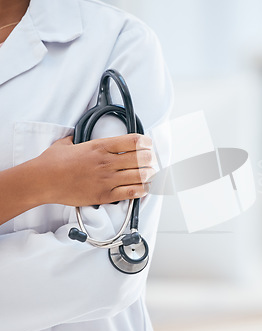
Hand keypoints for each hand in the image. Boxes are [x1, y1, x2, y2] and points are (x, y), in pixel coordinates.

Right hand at [36, 134, 155, 206]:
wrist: (42, 181)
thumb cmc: (52, 163)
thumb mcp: (66, 143)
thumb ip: (76, 138)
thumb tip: (76, 135)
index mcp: (100, 146)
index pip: (133, 141)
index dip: (146, 142)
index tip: (148, 145)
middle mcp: (107, 162)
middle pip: (141, 159)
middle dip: (150, 160)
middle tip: (150, 161)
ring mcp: (107, 179)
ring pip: (140, 176)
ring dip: (148, 175)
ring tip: (150, 175)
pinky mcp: (105, 195)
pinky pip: (131, 193)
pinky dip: (141, 191)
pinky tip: (143, 189)